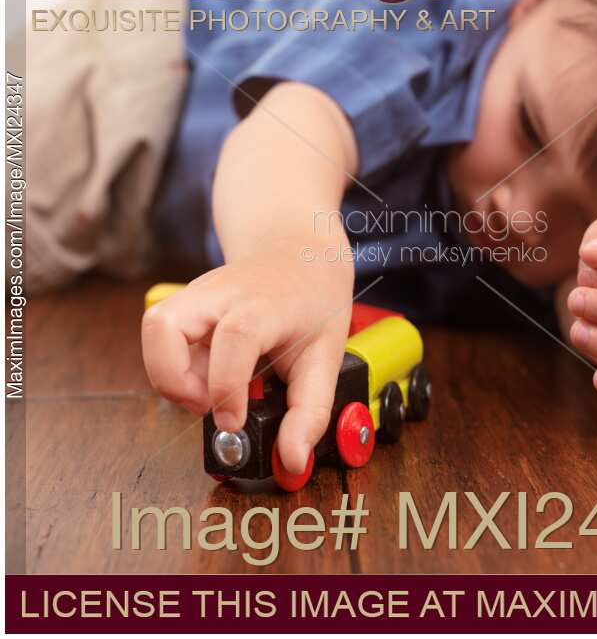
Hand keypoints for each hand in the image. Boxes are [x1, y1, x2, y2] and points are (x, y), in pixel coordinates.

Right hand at [141, 238, 353, 473]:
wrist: (299, 253)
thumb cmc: (314, 303)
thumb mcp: (326, 356)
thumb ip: (310, 410)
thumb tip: (293, 460)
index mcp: (264, 304)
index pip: (234, 337)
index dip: (226, 385)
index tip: (234, 420)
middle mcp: (222, 293)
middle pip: (166, 326)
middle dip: (177, 380)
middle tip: (211, 404)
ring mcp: (198, 293)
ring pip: (153, 328)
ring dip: (168, 372)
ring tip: (205, 389)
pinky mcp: (185, 303)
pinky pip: (160, 335)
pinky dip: (172, 363)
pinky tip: (205, 371)